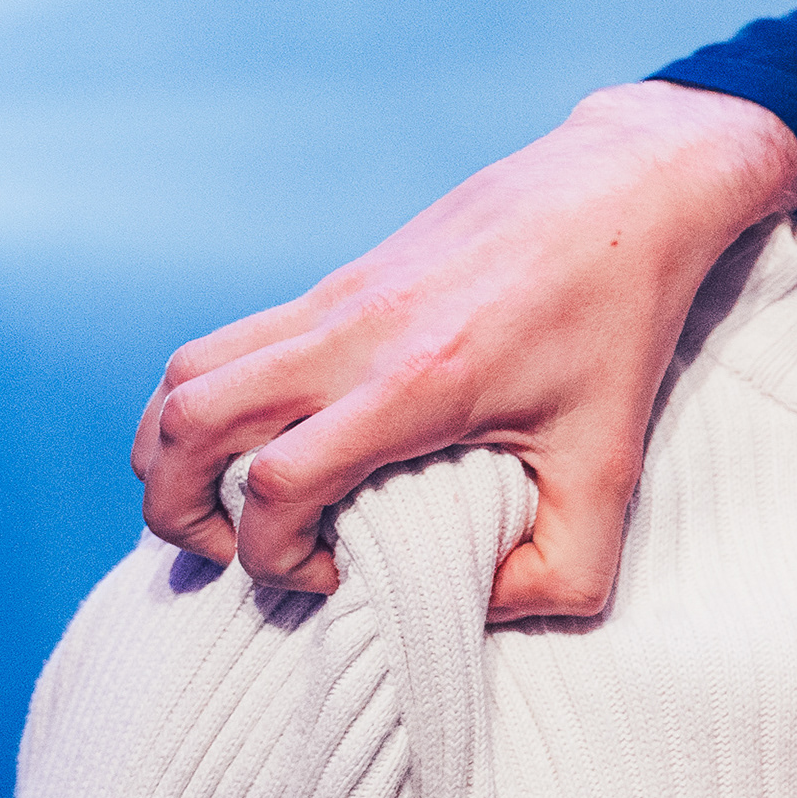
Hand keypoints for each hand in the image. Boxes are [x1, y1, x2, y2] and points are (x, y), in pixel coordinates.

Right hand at [132, 81, 796, 619]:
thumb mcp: (616, 464)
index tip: (338, 572)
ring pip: (185, 375)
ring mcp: (332, 300)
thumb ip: (565, 568)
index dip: (278, 555)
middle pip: (189, 424)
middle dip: (179, 512)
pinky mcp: (333, 284)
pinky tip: (260, 444)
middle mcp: (354, 334)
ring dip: (171, 453)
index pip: (279, 481)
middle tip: (238, 553)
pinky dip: (205, 405)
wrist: (625, 188)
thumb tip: (484, 609)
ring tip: (225, 504)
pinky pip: (224, 345)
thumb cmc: (622, 325)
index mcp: (420, 382)